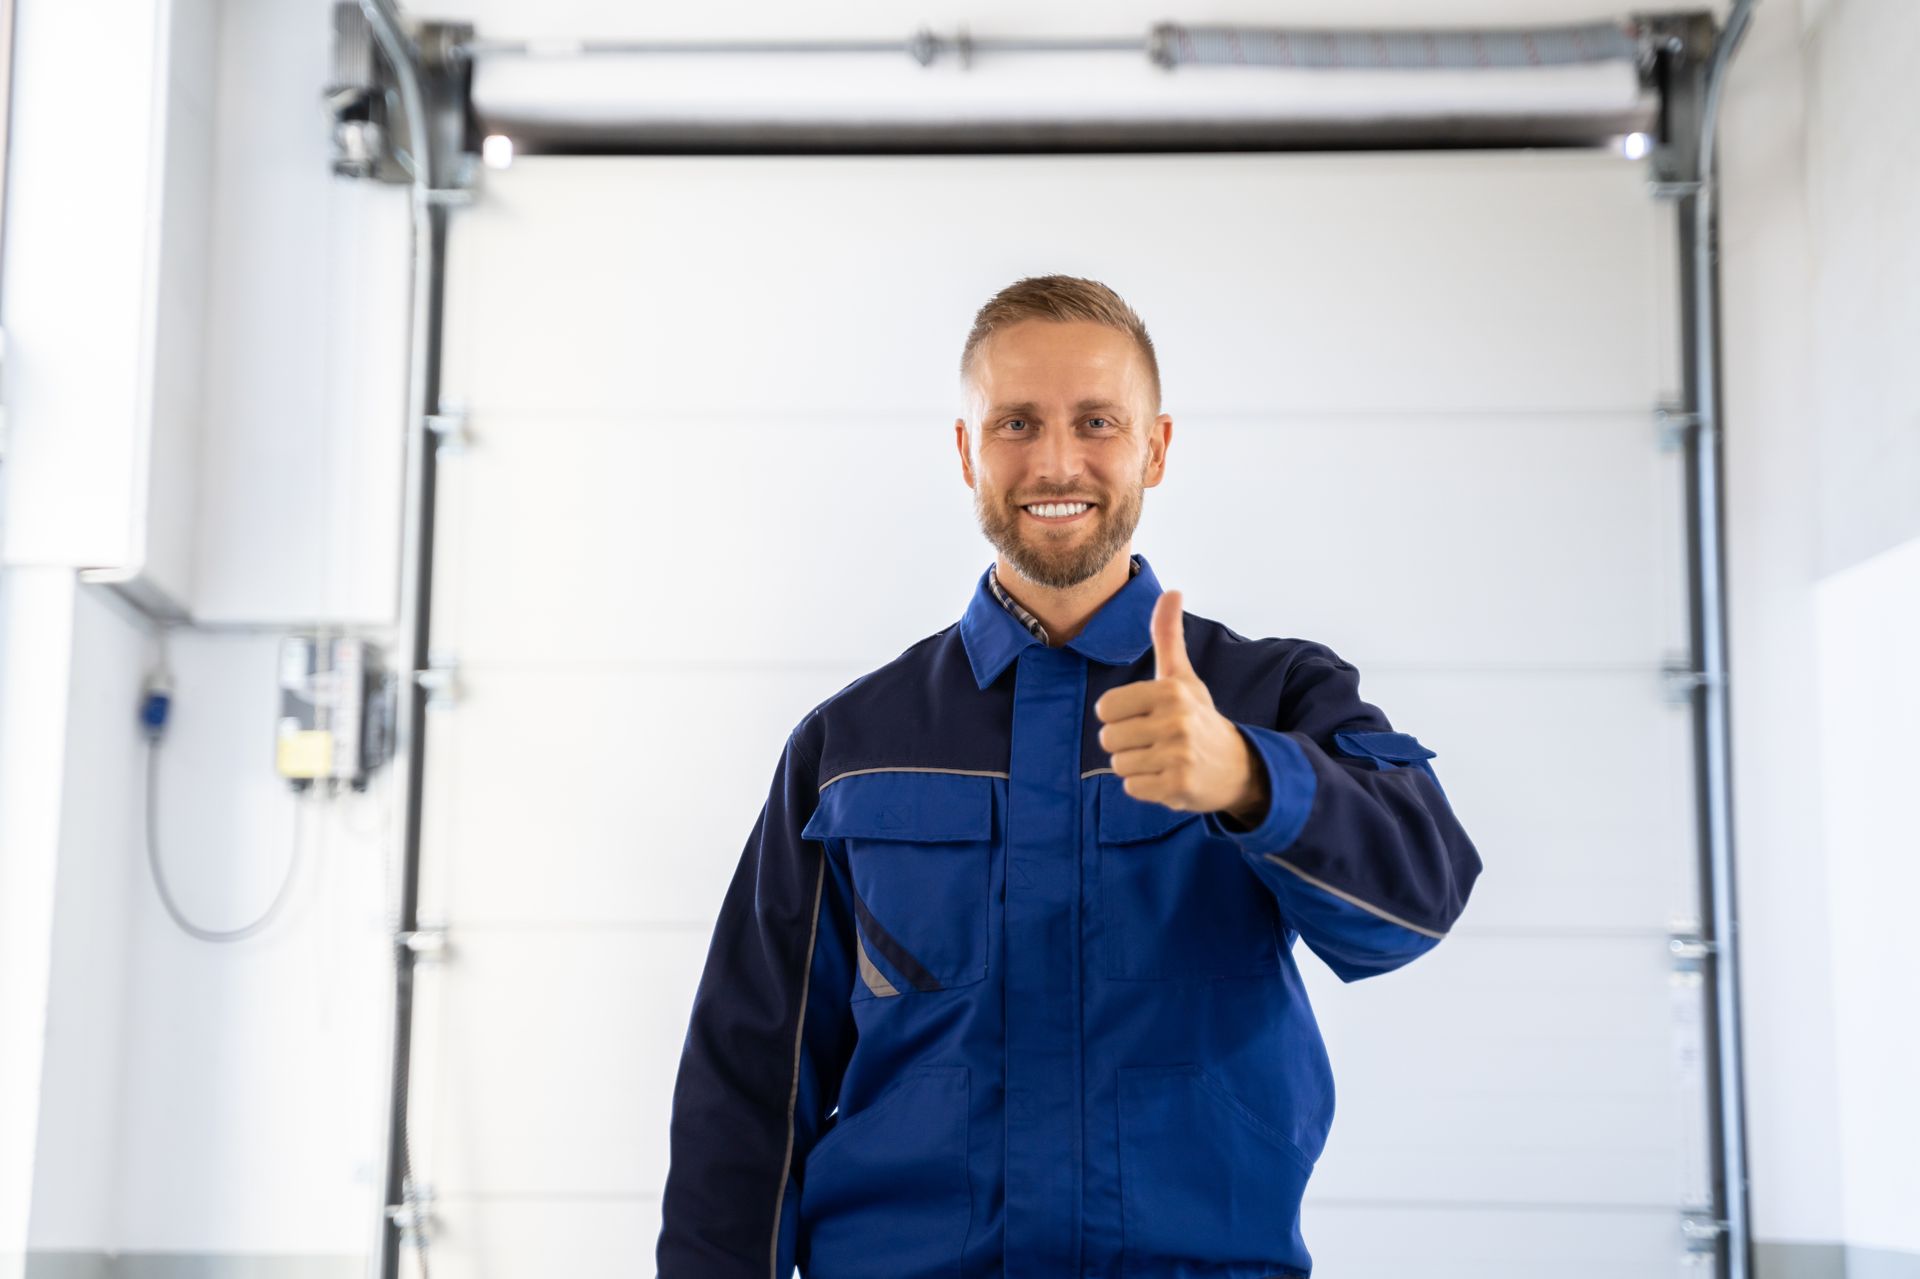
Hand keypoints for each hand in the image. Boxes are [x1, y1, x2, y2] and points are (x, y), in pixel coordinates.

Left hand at [1092, 589, 1268, 824]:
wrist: (1238, 766)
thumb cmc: (1200, 717)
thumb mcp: (1182, 676)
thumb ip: (1167, 635)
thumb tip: (1171, 590)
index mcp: (1170, 690)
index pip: (1105, 708)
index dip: (1120, 716)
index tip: (1146, 717)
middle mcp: (1175, 720)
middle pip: (1108, 739)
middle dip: (1127, 744)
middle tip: (1157, 742)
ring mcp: (1178, 755)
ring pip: (1119, 765)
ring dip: (1137, 766)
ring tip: (1163, 758)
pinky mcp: (1178, 786)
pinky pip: (1132, 788)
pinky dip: (1147, 787)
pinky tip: (1169, 777)